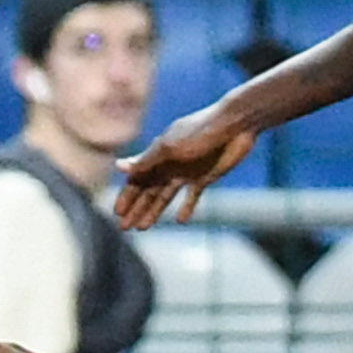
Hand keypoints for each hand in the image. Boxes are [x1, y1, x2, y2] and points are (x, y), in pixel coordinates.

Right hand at [114, 102, 257, 226]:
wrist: (235, 125)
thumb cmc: (200, 132)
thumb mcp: (170, 148)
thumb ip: (146, 160)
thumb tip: (118, 166)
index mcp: (158, 155)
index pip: (137, 179)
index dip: (127, 196)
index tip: (117, 213)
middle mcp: (169, 164)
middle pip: (148, 191)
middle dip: (136, 208)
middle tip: (124, 227)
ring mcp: (187, 172)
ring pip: (165, 196)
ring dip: (154, 211)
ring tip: (143, 227)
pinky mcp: (205, 177)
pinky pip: (192, 196)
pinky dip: (186, 207)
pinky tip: (181, 220)